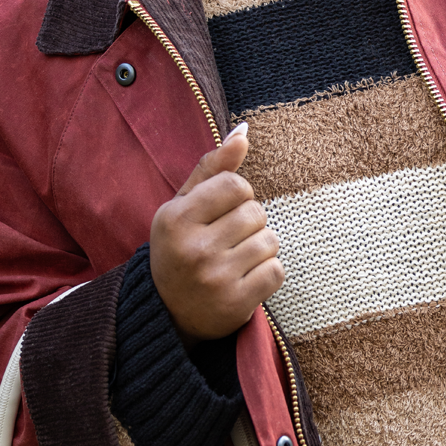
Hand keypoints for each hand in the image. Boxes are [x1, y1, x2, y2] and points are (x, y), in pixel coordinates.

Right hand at [149, 124, 283, 342]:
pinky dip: (268, 274)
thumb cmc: (180, 247)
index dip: (238, 196)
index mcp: (175, 218)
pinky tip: (245, 280)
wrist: (169, 313)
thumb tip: (243, 132)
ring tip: (235, 260)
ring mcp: (214, 278)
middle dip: (250, 223)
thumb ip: (213, 168)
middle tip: (226, 241)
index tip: (223, 212)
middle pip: (256, 213)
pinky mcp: (235, 304)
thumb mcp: (184, 205)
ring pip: (269, 241)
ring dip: (260, 248)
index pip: (236, 185)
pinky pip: (276, 272)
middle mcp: (193, 248)